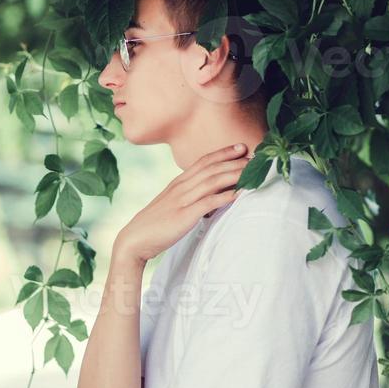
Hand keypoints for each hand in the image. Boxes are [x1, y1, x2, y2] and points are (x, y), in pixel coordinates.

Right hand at [115, 144, 250, 263]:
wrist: (134, 240)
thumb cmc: (154, 225)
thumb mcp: (172, 205)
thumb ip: (188, 198)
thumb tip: (209, 196)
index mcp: (178, 183)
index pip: (203, 161)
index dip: (223, 153)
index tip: (241, 147)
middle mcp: (180, 187)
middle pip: (211, 168)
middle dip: (234, 160)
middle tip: (255, 155)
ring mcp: (182, 200)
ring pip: (212, 181)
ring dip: (234, 174)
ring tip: (252, 171)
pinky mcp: (183, 216)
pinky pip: (207, 202)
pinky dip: (224, 197)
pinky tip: (239, 195)